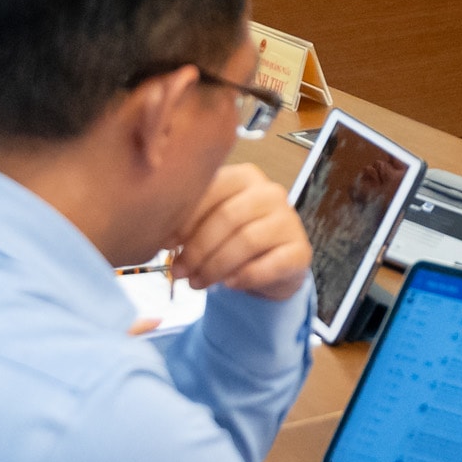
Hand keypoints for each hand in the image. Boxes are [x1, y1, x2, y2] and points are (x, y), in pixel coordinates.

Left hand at [167, 163, 311, 301]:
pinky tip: (230, 284)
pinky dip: (245, 276)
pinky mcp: (301, 250)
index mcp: (245, 177)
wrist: (273, 266)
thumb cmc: (233, 239)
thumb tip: (160, 237)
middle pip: (227, 217)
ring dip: (215, 266)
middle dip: (198, 248)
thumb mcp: (210, 224)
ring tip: (196, 283)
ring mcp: (289, 220)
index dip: (186, 219)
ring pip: (246, 241)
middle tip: (178, 272)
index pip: (212, 190)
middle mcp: (270, 192)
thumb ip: (190, 224)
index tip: (165, 244)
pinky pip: (270, 264)